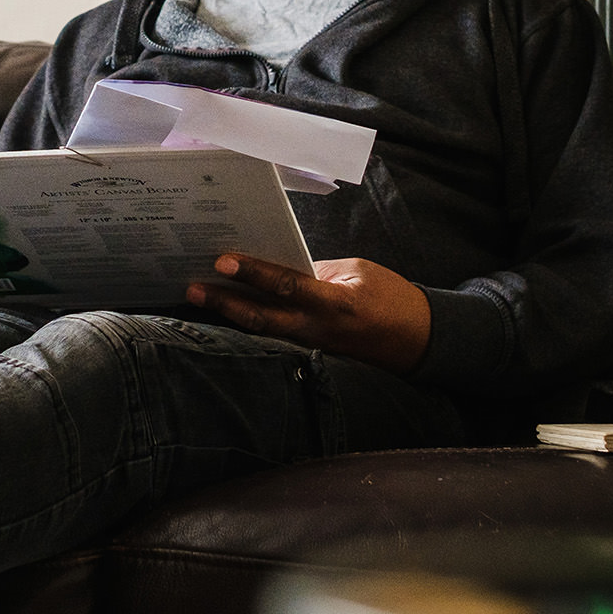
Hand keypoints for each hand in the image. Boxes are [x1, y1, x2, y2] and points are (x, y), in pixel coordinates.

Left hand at [185, 254, 431, 374]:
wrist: (419, 341)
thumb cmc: (392, 298)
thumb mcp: (358, 272)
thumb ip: (318, 270)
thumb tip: (280, 266)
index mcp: (335, 303)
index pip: (286, 285)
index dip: (253, 273)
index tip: (223, 261)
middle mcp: (318, 329)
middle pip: (262, 317)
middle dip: (225, 302)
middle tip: (193, 287)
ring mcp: (312, 346)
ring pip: (262, 331)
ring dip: (229, 314)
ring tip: (199, 297)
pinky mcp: (312, 353)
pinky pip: (274, 338)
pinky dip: (248, 325)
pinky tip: (227, 313)